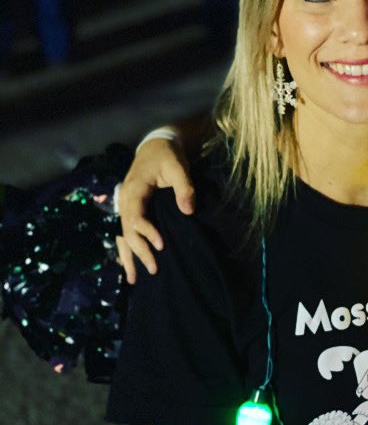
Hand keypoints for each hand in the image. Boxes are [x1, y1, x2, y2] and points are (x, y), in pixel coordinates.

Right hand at [116, 136, 194, 283]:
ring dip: (128, 256)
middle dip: (139, 252)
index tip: (162, 245)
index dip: (147, 233)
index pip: (136, 217)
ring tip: (134, 279)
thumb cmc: (168, 156)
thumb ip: (184, 188)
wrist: (156, 145)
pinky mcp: (130, 209)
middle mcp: (125, 200)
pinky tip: (129, 264)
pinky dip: (126, 248)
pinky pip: (125, 232)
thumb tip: (188, 211)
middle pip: (128, 231)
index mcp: (134, 190)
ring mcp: (125, 205)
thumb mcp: (179, 168)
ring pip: (122, 235)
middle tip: (154, 269)